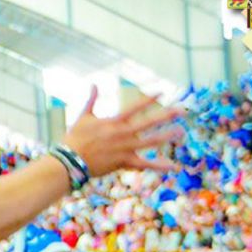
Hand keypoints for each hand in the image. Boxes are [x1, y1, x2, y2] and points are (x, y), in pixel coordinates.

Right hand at [61, 88, 182, 177]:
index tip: (162, 93)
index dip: (149, 99)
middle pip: (149, 123)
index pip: (135, 107)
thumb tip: (94, 85)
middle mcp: (123, 133)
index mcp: (113, 121)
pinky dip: (159, 166)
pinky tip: (173, 167)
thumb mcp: (83, 117)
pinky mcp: (124, 162)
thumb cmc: (74, 139)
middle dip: (166, 116)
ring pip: (151, 141)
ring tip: (180, 132)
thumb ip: (92, 100)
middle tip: (182, 111)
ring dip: (166, 136)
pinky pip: (145, 164)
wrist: (69, 161)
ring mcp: (125, 148)